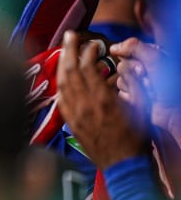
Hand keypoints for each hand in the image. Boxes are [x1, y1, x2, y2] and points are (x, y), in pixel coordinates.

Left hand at [57, 31, 146, 168]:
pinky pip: (60, 98)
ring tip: (63, 49)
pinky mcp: (70, 122)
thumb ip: (130, 85)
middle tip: (70, 35)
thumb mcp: (140, 108)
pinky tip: (61, 76)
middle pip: (71, 70)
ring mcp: (74, 114)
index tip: (92, 44)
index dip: (88, 52)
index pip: (88, 67)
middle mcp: (85, 104)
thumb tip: (122, 68)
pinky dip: (60, 83)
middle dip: (69, 49)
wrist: (123, 165)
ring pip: (62, 83)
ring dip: (61, 63)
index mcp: (103, 99)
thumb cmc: (135, 137)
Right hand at [111, 38, 180, 141]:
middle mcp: (145, 68)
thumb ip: (134, 47)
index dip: (133, 58)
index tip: (144, 66)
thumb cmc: (173, 86)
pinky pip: (120, 93)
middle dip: (134, 74)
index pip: (128, 49)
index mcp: (153, 55)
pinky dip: (132, 97)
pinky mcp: (134, 97)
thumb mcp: (155, 59)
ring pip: (120, 80)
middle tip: (149, 81)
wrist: (176, 112)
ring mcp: (139, 83)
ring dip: (134, 87)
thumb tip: (114, 47)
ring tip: (150, 92)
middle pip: (122, 65)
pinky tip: (144, 100)